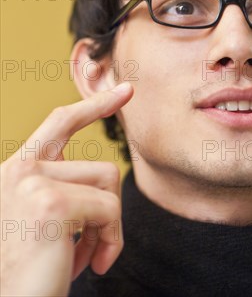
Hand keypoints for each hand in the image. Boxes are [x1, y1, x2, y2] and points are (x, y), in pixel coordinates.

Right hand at [0, 83, 133, 296]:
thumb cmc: (32, 271)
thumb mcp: (46, 222)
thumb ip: (65, 191)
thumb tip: (105, 178)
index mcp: (15, 172)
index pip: (59, 124)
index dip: (95, 106)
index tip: (126, 91)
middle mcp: (17, 170)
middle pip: (101, 168)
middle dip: (112, 205)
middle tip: (107, 236)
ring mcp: (32, 182)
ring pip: (109, 186)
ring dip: (108, 228)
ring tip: (86, 257)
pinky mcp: (51, 203)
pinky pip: (109, 209)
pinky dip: (111, 240)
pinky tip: (89, 265)